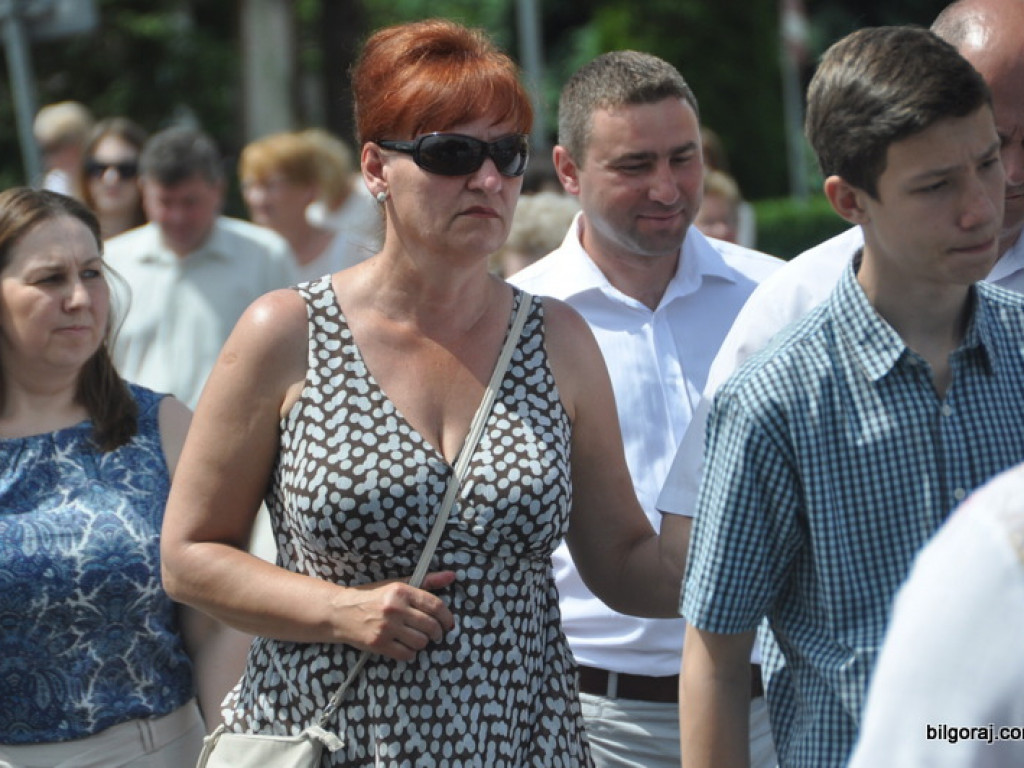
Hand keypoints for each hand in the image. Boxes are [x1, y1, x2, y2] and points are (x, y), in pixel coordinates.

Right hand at [335, 571, 456, 660]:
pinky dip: (410, 653)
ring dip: (423, 643)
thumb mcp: (398, 585)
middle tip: (436, 634)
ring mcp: (386, 627)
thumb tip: (452, 576)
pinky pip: (406, 654)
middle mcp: (394, 608)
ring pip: (420, 642)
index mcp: (401, 591)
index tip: (449, 624)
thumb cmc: (373, 597)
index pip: (435, 605)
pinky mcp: (378, 643)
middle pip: (430, 626)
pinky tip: (406, 647)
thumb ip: (427, 581)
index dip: (447, 617)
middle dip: (437, 633)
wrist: (341, 612)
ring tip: (418, 639)